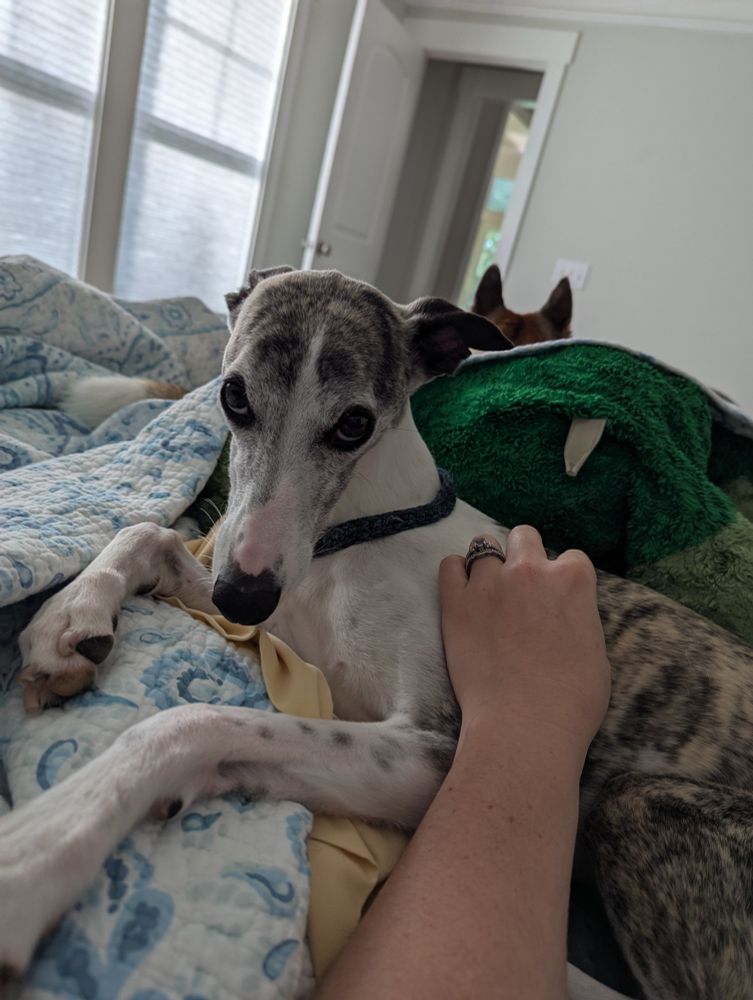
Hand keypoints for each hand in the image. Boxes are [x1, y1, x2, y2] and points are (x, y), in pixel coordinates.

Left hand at [439, 525, 610, 760]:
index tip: (556, 598)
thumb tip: (568, 617)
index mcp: (573, 581)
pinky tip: (463, 593)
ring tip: (488, 590)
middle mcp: (530, 570)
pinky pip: (449, 566)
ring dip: (488, 564)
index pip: (572, 558)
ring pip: (483, 545)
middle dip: (524, 555)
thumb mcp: (597, 653)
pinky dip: (456, 575)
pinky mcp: (456, 602)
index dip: (563, 577)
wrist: (525, 726)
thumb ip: (580, 619)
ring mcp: (490, 583)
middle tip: (520, 586)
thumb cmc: (571, 702)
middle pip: (525, 536)